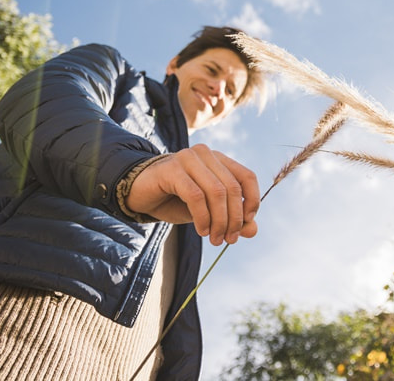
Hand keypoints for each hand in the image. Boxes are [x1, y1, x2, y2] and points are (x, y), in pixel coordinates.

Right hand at [125, 144, 259, 245]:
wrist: (140, 195)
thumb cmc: (177, 201)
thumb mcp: (209, 212)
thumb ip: (232, 218)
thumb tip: (253, 230)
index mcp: (219, 160)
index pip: (247, 177)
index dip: (252, 201)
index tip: (247, 224)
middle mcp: (206, 154)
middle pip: (232, 188)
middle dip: (234, 218)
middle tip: (229, 239)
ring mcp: (188, 158)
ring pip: (216, 192)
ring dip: (219, 220)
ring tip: (215, 239)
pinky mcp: (171, 169)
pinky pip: (195, 196)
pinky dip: (202, 217)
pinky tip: (202, 231)